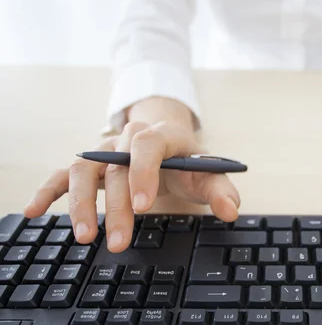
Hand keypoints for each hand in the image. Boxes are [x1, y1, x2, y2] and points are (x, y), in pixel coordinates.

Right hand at [24, 121, 240, 252]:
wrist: (168, 142)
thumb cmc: (187, 161)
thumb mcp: (208, 172)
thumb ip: (221, 189)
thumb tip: (231, 210)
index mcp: (161, 136)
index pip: (147, 146)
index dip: (143, 173)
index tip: (143, 206)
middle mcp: (127, 140)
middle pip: (115, 167)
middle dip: (116, 207)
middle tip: (119, 241)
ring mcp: (105, 151)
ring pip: (84, 170)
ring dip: (81, 203)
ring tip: (85, 237)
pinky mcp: (89, 165)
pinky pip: (62, 174)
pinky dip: (48, 191)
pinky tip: (34, 210)